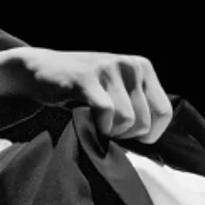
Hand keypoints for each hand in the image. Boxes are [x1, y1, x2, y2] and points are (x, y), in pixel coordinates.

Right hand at [0, 47, 173, 142]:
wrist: (40, 71)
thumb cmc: (82, 89)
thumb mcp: (117, 90)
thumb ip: (138, 106)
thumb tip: (153, 140)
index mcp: (143, 67)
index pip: (164, 113)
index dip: (148, 134)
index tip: (129, 136)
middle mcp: (130, 64)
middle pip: (144, 122)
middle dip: (125, 135)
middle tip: (106, 128)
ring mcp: (108, 68)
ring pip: (126, 120)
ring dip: (110, 131)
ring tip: (97, 123)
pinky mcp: (86, 77)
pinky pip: (106, 112)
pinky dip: (99, 125)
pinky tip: (89, 121)